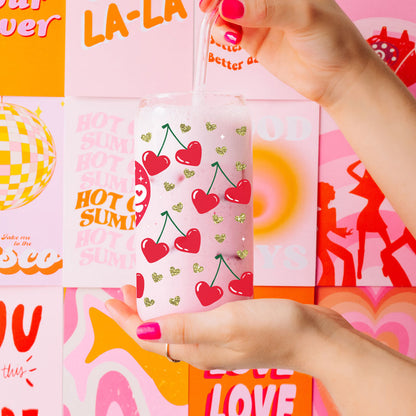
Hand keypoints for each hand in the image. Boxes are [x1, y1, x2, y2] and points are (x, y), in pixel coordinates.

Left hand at [105, 285, 350, 371]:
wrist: (316, 337)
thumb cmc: (275, 328)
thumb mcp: (226, 324)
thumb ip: (185, 328)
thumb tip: (141, 331)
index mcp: (196, 351)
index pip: (148, 338)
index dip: (125, 320)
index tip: (109, 298)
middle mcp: (202, 347)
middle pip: (159, 330)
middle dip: (139, 310)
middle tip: (128, 284)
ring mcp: (217, 337)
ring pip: (178, 321)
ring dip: (162, 304)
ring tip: (152, 282)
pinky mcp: (232, 324)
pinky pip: (198, 313)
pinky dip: (185, 300)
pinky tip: (189, 284)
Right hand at [201, 0, 377, 107]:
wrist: (336, 76)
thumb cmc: (331, 39)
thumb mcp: (302, 17)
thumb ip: (267, 10)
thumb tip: (230, 6)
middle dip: (218, 1)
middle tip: (209, 10)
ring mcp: (260, 19)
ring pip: (228, 12)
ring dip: (219, 19)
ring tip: (227, 32)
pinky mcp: (254, 41)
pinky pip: (230, 32)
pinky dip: (223, 34)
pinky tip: (230, 39)